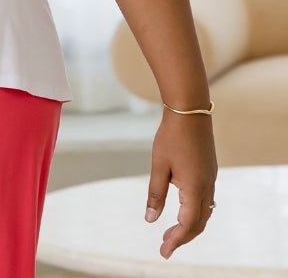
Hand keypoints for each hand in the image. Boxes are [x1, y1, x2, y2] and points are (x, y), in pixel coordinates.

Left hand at [145, 108, 217, 258]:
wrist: (189, 111)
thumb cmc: (171, 136)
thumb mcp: (159, 166)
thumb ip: (156, 194)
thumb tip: (150, 219)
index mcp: (194, 189)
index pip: (187, 225)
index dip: (175, 240)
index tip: (163, 251)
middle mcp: (207, 187)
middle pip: (199, 223)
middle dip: (183, 237)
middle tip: (165, 245)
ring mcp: (211, 179)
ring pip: (205, 213)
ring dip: (190, 226)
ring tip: (172, 233)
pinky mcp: (209, 172)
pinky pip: (206, 201)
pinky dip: (196, 213)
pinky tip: (184, 211)